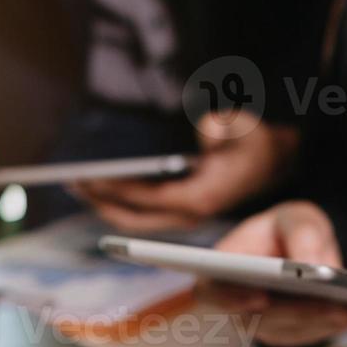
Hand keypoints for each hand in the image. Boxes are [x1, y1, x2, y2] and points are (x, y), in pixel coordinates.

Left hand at [75, 111, 297, 230]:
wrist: (274, 162)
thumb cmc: (255, 143)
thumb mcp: (246, 128)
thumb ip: (226, 125)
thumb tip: (208, 126)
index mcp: (201, 198)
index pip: (147, 198)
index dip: (116, 190)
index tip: (89, 179)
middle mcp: (190, 214)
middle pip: (134, 218)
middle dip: (101, 202)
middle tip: (72, 184)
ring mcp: (185, 217)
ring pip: (135, 221)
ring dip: (105, 206)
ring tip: (77, 187)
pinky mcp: (180, 212)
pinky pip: (142, 215)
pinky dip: (119, 205)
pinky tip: (100, 190)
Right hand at [204, 200, 346, 346]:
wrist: (300, 244)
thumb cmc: (285, 229)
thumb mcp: (294, 217)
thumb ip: (300, 233)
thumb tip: (310, 265)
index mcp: (221, 271)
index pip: (212, 292)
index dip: (231, 299)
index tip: (261, 298)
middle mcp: (236, 303)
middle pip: (261, 319)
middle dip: (302, 312)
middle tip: (336, 306)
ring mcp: (261, 323)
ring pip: (291, 331)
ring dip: (326, 323)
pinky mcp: (287, 333)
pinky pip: (309, 335)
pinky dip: (337, 325)